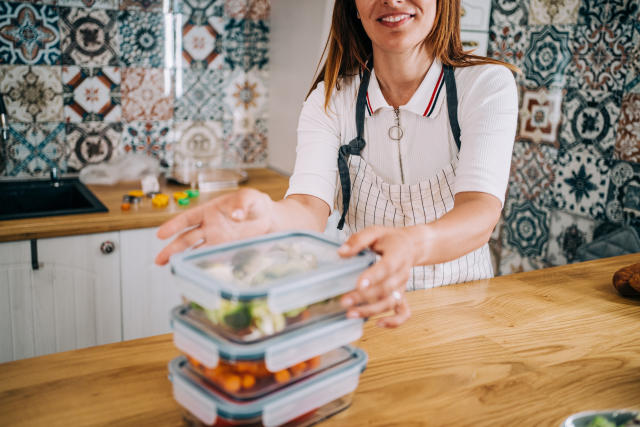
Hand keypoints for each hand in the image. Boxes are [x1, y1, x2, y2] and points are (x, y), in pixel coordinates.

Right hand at [154, 188, 274, 264]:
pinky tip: (194, 272)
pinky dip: (203, 265)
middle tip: (159, 259)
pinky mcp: (227, 251)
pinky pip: (212, 259)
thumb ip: (242, 203)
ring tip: (170, 267)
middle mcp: (210, 227)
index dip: (173, 225)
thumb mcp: (250, 197)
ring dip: (182, 259)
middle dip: (172, 248)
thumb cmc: (256, 204)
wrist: (270, 219)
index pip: (188, 218)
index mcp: (210, 211)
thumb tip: (236, 215)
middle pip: (186, 239)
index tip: (161, 234)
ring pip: (195, 251)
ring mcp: (217, 240)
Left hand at [337, 226, 415, 327]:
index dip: (374, 276)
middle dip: (364, 297)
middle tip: (344, 301)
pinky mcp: (402, 295)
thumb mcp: (375, 231)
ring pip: (391, 302)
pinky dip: (394, 322)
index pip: (386, 267)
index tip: (359, 284)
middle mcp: (402, 272)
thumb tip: (341, 252)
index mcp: (397, 254)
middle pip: (386, 289)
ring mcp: (403, 286)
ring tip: (351, 314)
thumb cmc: (389, 238)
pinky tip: (378, 324)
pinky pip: (404, 312)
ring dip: (372, 311)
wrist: (411, 246)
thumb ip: (359, 240)